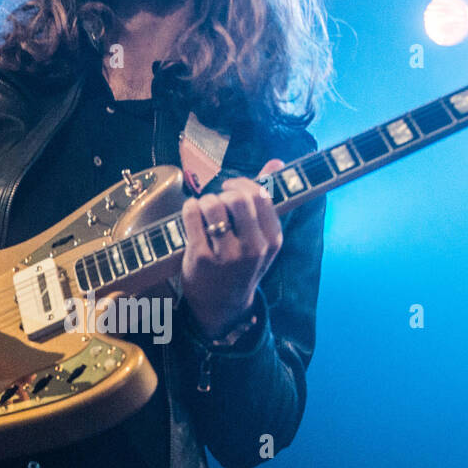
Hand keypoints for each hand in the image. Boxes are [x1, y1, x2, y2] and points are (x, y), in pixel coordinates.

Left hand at [179, 159, 284, 338]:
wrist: (222, 305)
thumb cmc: (242, 265)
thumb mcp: (261, 238)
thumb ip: (267, 199)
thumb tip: (277, 161)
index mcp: (272, 240)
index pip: (261, 196)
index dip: (242, 184)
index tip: (231, 189)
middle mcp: (253, 248)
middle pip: (239, 199)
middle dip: (223, 193)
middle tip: (217, 201)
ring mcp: (227, 255)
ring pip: (214, 205)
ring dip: (205, 201)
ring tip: (204, 211)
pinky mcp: (201, 257)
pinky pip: (193, 215)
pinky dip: (190, 208)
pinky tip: (192, 215)